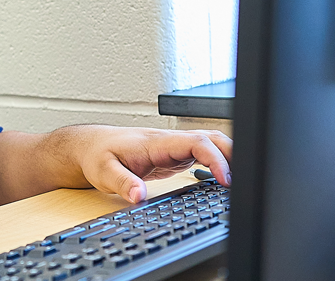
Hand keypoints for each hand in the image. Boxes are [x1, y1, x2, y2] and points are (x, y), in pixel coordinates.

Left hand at [71, 127, 231, 203]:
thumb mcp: (104, 172)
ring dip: (228, 156)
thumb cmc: (98, 155)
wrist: (91, 147)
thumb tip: (139, 196)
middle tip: (243, 180)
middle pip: (211, 138)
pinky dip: (218, 163)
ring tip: (239, 180)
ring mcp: (174, 148)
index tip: (225, 178)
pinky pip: (203, 154)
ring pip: (210, 144)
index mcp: (158, 142)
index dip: (215, 158)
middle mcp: (170, 142)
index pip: (196, 142)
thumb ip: (123, 183)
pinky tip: (223, 179)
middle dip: (232, 154)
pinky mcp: (175, 156)